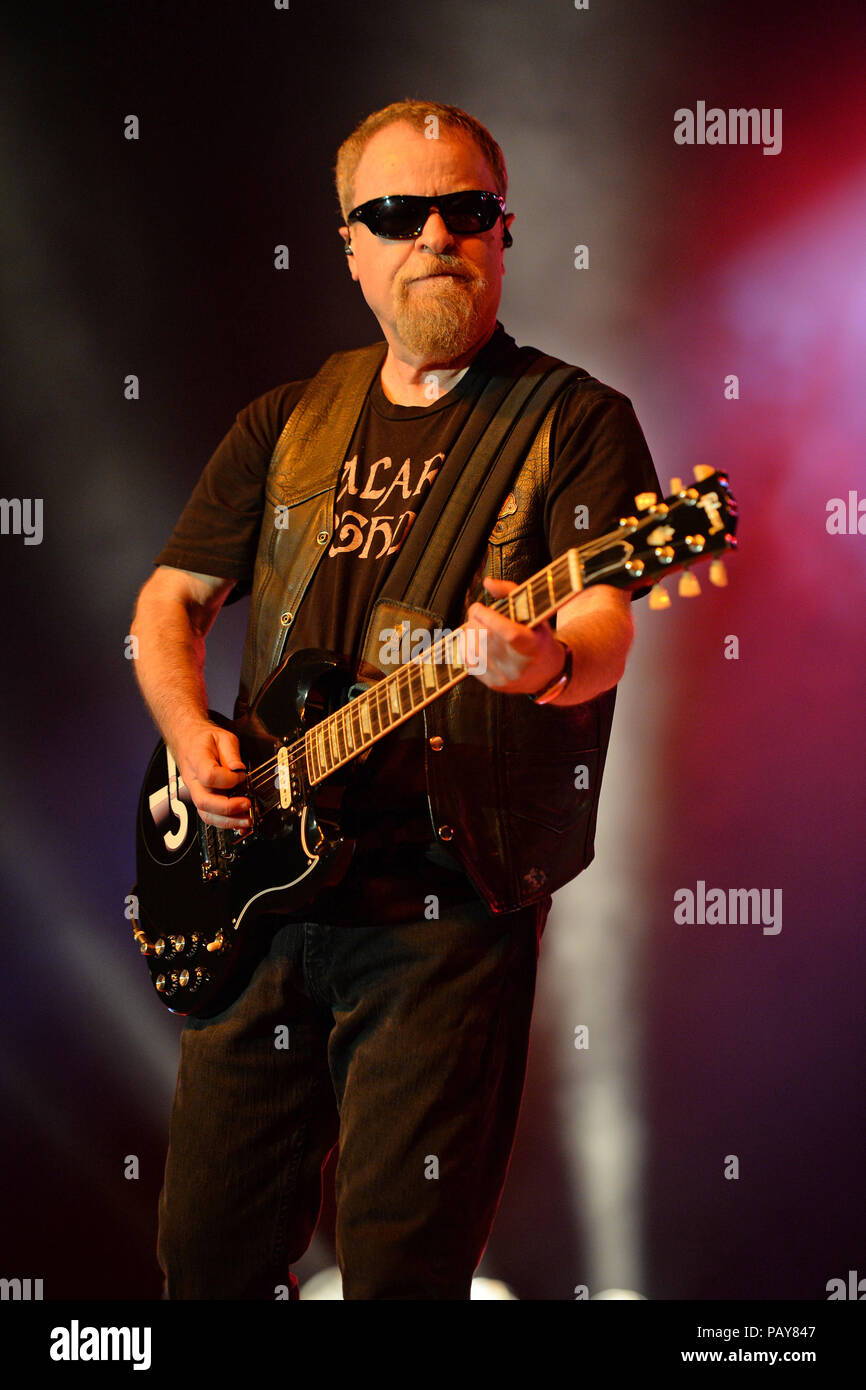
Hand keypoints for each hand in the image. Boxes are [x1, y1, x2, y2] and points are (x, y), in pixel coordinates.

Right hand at [171, 721, 250, 829]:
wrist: (188, 740)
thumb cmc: (204, 739)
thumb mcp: (222, 737)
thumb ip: (231, 752)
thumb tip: (239, 769)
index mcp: (197, 761)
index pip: (210, 776)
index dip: (229, 779)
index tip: (241, 774)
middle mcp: (194, 780)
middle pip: (204, 801)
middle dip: (228, 808)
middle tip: (247, 805)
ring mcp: (196, 792)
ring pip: (206, 814)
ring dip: (228, 822)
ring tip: (246, 821)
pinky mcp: (203, 799)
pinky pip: (210, 816)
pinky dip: (226, 823)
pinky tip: (240, 825)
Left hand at [464, 578, 569, 695]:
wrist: (548, 673)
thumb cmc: (539, 637)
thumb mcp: (535, 613)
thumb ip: (512, 592)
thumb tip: (487, 582)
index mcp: (533, 646)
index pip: (506, 633)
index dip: (486, 617)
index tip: (478, 607)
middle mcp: (519, 665)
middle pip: (485, 639)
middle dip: (474, 622)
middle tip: (476, 614)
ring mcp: (505, 677)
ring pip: (473, 651)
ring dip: (468, 634)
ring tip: (475, 626)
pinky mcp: (494, 684)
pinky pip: (470, 664)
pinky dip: (466, 648)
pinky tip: (472, 640)